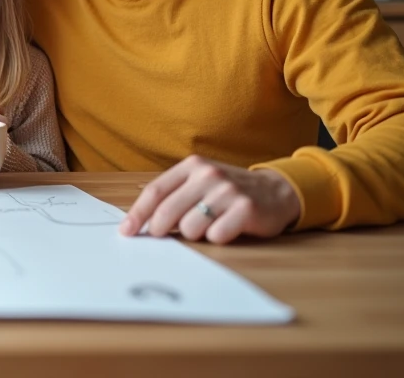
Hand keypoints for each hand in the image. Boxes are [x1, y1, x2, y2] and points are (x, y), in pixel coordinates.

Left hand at [119, 155, 301, 244]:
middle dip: (160, 229)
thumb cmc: (228, 191)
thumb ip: (174, 195)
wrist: (276, 191)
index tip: (126, 231)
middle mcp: (208, 175)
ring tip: (208, 225)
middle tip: (163, 236)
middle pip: (168, 211)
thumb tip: (140, 220)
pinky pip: (216, 235)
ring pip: (191, 227)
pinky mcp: (246, 209)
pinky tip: (226, 228)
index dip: (138, 213)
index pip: (155, 191)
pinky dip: (217, 238)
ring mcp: (228, 191)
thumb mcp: (200, 182)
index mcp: (192, 166)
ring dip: (195, 234)